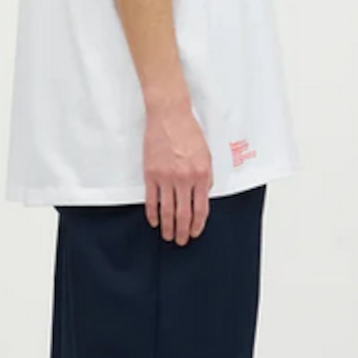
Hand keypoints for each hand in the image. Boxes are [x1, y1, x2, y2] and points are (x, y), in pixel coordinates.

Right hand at [143, 102, 212, 243]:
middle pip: (184, 214)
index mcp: (201, 174)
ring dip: (168, 227)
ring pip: (167, 210)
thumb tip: (203, 196)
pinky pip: (151, 200)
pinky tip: (154, 221)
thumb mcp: (206, 155)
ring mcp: (166, 177)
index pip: (200, 208)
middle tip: (181, 241)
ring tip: (168, 236)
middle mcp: (184, 178)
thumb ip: (206, 177)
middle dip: (183, 231)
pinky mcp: (150, 174)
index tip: (195, 232)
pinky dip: (153, 213)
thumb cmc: (189, 132)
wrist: (169, 116)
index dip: (198, 224)